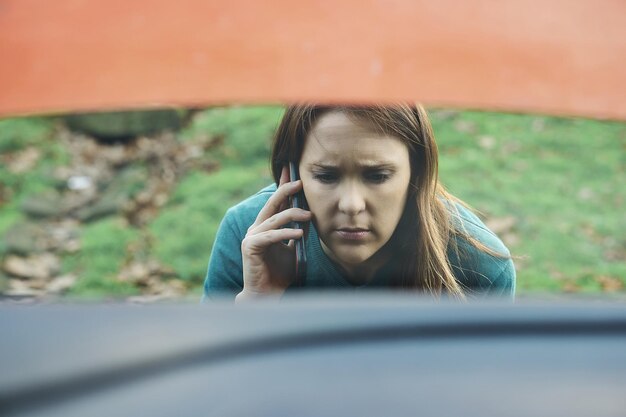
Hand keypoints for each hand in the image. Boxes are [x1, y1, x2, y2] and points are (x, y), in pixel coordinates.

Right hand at [237, 166, 310, 300]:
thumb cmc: (280, 274)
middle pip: (272, 203)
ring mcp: (252, 236)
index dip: (283, 185)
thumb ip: (298, 232)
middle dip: (286, 190)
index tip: (291, 169)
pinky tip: (300, 233)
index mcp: (266, 226)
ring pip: (274, 218)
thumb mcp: (294, 249)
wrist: (268, 296)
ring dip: (293, 215)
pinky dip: (286, 233)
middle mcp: (257, 228)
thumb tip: (309, 215)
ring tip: (309, 215)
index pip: (276, 202)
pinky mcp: (250, 247)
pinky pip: (271, 236)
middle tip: (299, 181)